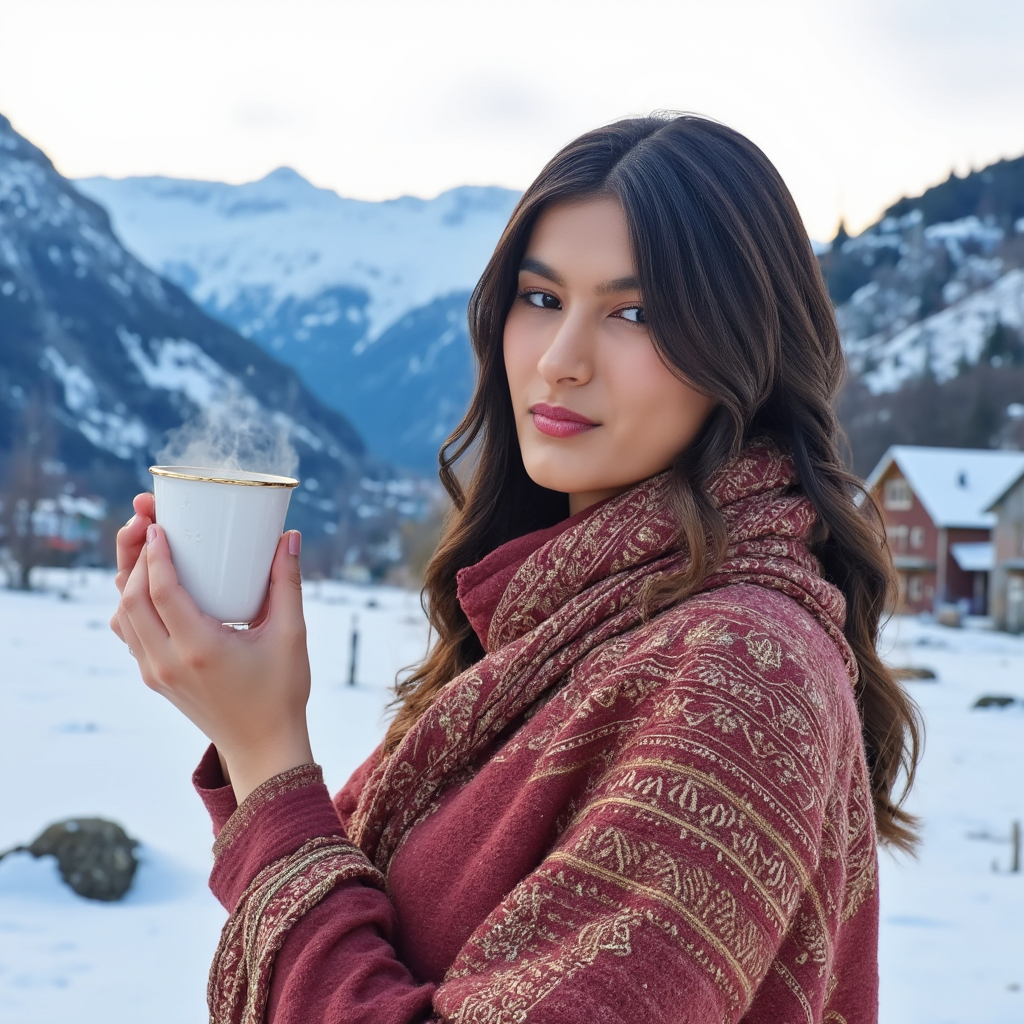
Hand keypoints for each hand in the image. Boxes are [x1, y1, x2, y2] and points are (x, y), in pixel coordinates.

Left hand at [112, 506, 312, 802]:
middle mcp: (168, 663)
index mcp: (200, 650)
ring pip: (123, 617)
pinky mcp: (156, 678)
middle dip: (132, 555)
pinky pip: (129, 633)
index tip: (157, 524)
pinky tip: (146, 583)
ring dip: (127, 577)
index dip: (155, 555)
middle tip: (145, 521)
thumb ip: (287, 583)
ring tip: (142, 544)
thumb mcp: (291, 635)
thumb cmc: (282, 692)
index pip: (162, 594)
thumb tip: (289, 537)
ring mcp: (156, 673)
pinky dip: (130, 603)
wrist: (263, 747)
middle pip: (131, 599)